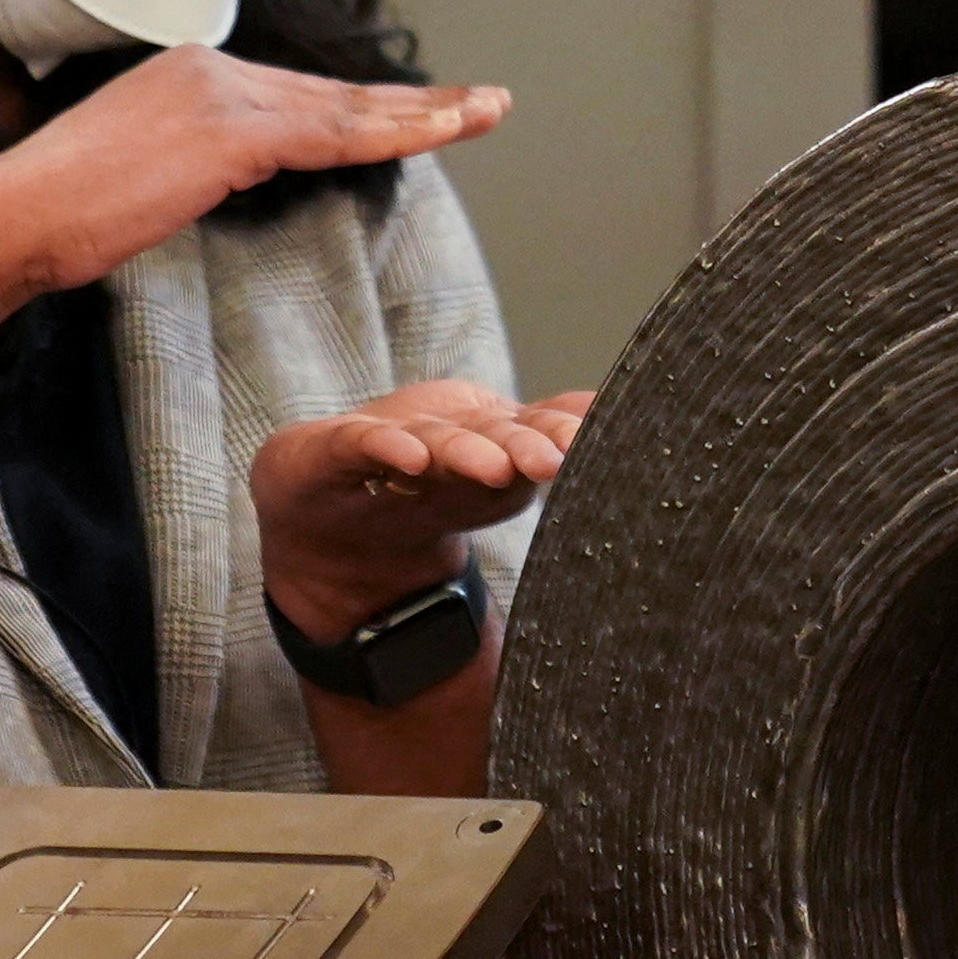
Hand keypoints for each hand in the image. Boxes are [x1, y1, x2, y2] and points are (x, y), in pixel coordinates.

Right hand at [0, 49, 504, 320]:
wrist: (8, 219)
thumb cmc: (56, 217)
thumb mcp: (137, 177)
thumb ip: (192, 165)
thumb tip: (222, 177)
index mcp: (188, 76)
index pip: (299, 96)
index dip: (365, 107)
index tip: (419, 112)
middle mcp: (210, 70)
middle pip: (335, 92)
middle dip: (414, 100)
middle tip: (481, 101)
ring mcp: (221, 95)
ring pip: (346, 109)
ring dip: (424, 113)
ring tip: (484, 113)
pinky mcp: (229, 133)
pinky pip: (331, 135)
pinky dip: (393, 135)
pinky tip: (441, 134)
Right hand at [256, 380, 594, 639]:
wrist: (328, 526)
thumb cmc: (420, 499)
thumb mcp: (488, 491)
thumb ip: (543, 472)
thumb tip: (628, 466)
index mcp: (488, 441)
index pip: (532, 432)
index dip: (561, 435)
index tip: (596, 444)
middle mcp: (445, 433)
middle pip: (490, 433)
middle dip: (524, 442)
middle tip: (555, 459)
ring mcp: (388, 439)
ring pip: (433, 441)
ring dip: (466, 450)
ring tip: (494, 467)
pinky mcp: (331, 450)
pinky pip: (361, 445)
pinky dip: (385, 448)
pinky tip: (409, 459)